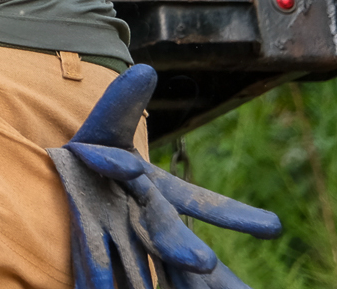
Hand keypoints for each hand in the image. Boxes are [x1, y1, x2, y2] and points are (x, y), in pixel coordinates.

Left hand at [48, 64, 279, 288]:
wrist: (63, 175)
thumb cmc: (92, 148)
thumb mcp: (105, 125)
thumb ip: (122, 103)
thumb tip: (144, 70)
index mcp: (160, 193)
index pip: (201, 203)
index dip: (232, 214)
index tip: (273, 226)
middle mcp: (148, 221)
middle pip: (173, 238)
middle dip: (185, 249)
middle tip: (203, 264)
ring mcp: (122, 236)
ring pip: (150, 260)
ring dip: (159, 266)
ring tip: (185, 273)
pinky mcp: (92, 247)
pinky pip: (102, 268)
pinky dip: (103, 278)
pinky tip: (101, 287)